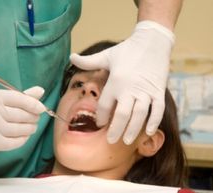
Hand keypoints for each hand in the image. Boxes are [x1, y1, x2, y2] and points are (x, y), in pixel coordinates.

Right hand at [0, 86, 45, 159]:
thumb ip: (19, 96)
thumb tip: (40, 92)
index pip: (18, 99)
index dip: (33, 104)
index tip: (41, 108)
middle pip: (21, 115)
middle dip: (33, 117)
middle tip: (36, 118)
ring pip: (20, 129)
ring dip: (30, 128)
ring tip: (32, 127)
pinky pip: (15, 142)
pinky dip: (23, 139)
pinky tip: (24, 135)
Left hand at [70, 21, 173, 144]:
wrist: (152, 40)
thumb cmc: (127, 49)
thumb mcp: (106, 55)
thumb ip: (88, 61)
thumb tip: (70, 56)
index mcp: (115, 81)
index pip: (104, 105)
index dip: (100, 116)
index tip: (99, 124)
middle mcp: (129, 88)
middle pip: (121, 115)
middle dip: (115, 130)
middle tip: (111, 141)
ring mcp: (146, 90)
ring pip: (139, 115)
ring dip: (133, 130)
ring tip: (126, 141)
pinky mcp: (159, 90)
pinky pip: (157, 110)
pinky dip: (154, 122)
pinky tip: (148, 132)